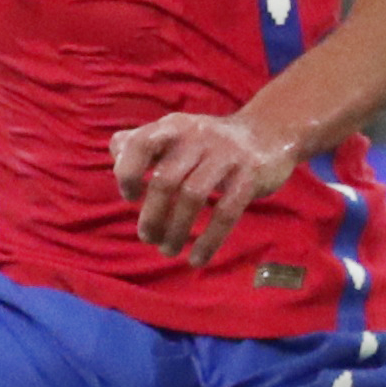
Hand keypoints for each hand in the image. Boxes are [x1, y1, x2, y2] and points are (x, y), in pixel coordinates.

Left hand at [111, 110, 302, 263]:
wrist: (270, 131)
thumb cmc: (211, 142)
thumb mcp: (178, 133)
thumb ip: (143, 141)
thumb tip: (115, 153)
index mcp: (174, 127)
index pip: (139, 144)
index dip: (127, 172)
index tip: (130, 197)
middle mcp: (197, 137)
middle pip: (165, 180)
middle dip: (152, 215)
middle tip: (148, 237)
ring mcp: (226, 155)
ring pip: (193, 196)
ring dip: (176, 230)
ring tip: (168, 249)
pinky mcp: (250, 176)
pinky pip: (226, 212)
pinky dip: (209, 240)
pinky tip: (198, 259)